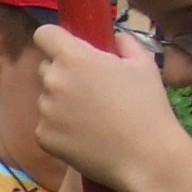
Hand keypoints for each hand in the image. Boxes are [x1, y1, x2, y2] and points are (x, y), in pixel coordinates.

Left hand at [26, 22, 191, 191]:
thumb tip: (114, 38)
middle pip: (46, 68)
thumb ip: (123, 42)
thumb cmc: (148, 107)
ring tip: (93, 117)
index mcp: (74, 58)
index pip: (44, 35)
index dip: (55, 40)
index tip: (67, 48)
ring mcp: (45, 111)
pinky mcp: (43, 137)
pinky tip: (86, 136)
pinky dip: (60, 129)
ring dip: (62, 103)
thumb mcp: (143, 64)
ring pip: (46, 98)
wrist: (145, 157)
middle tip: (91, 89)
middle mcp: (53, 82)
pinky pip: (46, 125)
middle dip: (63, 73)